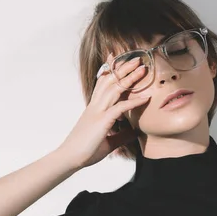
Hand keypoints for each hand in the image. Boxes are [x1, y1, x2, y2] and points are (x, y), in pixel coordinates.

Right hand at [57, 53, 150, 168]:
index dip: (110, 69)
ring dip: (130, 78)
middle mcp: (95, 106)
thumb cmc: (85, 150)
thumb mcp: (108, 141)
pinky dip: (134, 101)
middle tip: (137, 58)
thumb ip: (121, 135)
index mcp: (94, 107)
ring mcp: (98, 112)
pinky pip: (120, 107)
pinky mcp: (102, 121)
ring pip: (115, 88)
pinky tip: (145, 97)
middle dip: (124, 68)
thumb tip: (134, 131)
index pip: (102, 83)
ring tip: (143, 69)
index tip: (116, 57)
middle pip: (110, 80)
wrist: (70, 158)